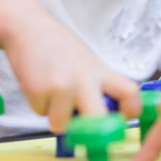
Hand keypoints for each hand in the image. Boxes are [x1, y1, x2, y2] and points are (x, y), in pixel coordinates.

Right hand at [3, 8, 140, 133]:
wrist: (28, 27)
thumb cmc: (59, 48)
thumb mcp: (87, 63)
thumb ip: (98, 86)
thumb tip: (102, 118)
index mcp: (101, 71)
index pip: (129, 92)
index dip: (131, 110)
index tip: (123, 119)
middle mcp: (85, 79)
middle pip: (98, 120)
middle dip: (90, 132)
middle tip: (82, 128)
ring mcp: (62, 85)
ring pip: (62, 125)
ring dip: (55, 115)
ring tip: (52, 92)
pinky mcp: (38, 90)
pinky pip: (41, 114)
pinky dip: (38, 105)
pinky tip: (38, 83)